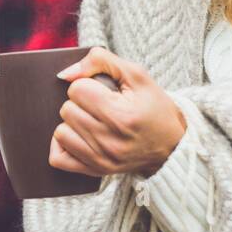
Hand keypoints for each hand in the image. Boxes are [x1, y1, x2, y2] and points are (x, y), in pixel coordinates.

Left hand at [49, 47, 186, 177]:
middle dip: (80, 103)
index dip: (88, 84)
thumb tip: (66, 73)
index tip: (103, 91)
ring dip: (73, 123)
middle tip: (100, 106)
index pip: (77, 89)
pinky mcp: (95, 170)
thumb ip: (100, 60)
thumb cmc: (155, 107)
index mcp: (121, 114)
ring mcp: (101, 159)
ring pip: (60, 132)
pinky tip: (78, 137)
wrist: (172, 144)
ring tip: (93, 121)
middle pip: (66, 110)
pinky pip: (58, 158)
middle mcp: (110, 140)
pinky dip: (63, 145)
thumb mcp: (136, 75)